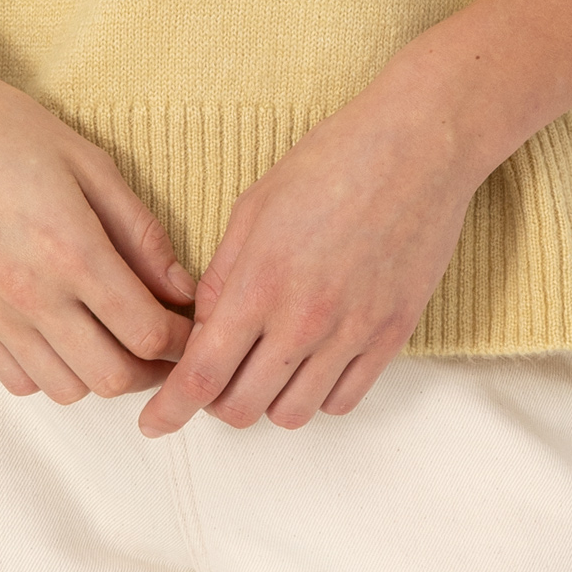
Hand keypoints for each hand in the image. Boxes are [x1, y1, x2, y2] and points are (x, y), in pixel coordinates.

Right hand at [0, 59, 196, 404]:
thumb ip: (141, 233)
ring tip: (112, 337)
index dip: (182, 339)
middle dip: (151, 366)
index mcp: (73, 251)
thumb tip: (182, 287)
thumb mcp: (90, 164)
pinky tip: (61, 335)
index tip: (191, 325)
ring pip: (65, 389)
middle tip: (161, 339)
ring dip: (100, 371)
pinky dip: (50, 371)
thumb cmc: (6, 130)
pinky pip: (16, 380)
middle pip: (113, 377)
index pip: (147, 333)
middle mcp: (31, 295)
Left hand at [137, 52, 485, 436]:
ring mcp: (352, 332)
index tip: (152, 424)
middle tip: (218, 377)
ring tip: (268, 366)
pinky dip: (319, 394)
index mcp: (260, 282)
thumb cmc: (332, 161)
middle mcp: (303, 319)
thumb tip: (203, 329)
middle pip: (242, 407)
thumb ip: (223, 275)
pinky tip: (313, 362)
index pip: (201, 375)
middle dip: (217, 402)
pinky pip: (344, 400)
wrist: (419, 146)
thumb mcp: (255, 206)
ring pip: (293, 414)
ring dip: (269, 400)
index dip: (169, 410)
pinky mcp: (392, 336)